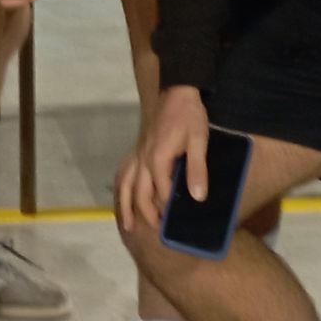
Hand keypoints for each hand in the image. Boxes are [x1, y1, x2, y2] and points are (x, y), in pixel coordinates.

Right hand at [117, 82, 210, 236]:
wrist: (178, 89)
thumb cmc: (190, 115)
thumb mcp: (199, 141)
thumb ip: (197, 169)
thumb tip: (197, 198)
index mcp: (158, 158)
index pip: (162, 191)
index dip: (170, 207)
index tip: (178, 221)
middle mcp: (143, 159)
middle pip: (140, 192)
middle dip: (148, 213)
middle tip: (158, 230)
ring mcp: (138, 153)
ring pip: (126, 184)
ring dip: (126, 205)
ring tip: (128, 226)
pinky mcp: (138, 148)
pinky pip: (124, 171)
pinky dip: (122, 187)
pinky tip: (124, 196)